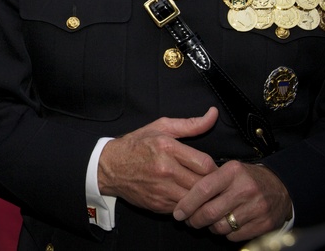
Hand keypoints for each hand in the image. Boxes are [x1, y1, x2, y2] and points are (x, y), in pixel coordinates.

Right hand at [97, 107, 219, 213]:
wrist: (109, 167)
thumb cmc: (136, 145)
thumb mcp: (161, 128)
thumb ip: (190, 124)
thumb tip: (213, 114)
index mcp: (167, 147)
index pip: (206, 164)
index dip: (215, 169)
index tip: (214, 169)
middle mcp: (165, 169)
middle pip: (203, 184)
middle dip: (211, 185)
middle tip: (214, 183)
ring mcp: (161, 189)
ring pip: (195, 200)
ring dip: (201, 198)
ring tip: (203, 193)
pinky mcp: (157, 205)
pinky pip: (183, 209)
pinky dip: (188, 206)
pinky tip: (187, 198)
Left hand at [173, 160, 291, 240]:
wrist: (282, 187)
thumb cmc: (247, 178)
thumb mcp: (230, 170)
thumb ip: (209, 179)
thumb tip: (183, 195)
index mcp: (233, 172)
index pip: (203, 189)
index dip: (187, 203)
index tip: (178, 212)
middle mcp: (245, 189)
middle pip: (210, 212)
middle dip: (195, 220)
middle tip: (190, 221)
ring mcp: (256, 207)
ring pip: (222, 226)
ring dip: (210, 228)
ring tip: (209, 222)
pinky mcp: (264, 223)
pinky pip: (235, 235)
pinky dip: (227, 233)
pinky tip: (227, 225)